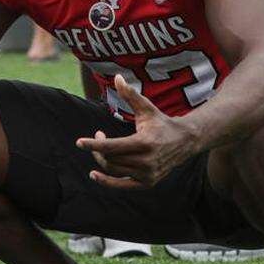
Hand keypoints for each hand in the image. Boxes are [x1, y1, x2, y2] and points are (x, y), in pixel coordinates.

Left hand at [75, 75, 198, 187]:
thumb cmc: (161, 122)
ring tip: (100, 149)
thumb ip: (130, 95)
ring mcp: (147, 174)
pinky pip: (121, 186)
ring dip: (101, 160)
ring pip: (114, 170)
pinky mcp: (147, 183)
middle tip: (98, 136)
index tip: (79, 142)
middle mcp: (146, 161)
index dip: (94, 145)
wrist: (185, 142)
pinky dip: (107, 182)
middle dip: (98, 148)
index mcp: (145, 142)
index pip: (112, 147)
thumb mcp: (147, 108)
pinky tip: (94, 175)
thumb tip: (116, 77)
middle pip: (111, 159)